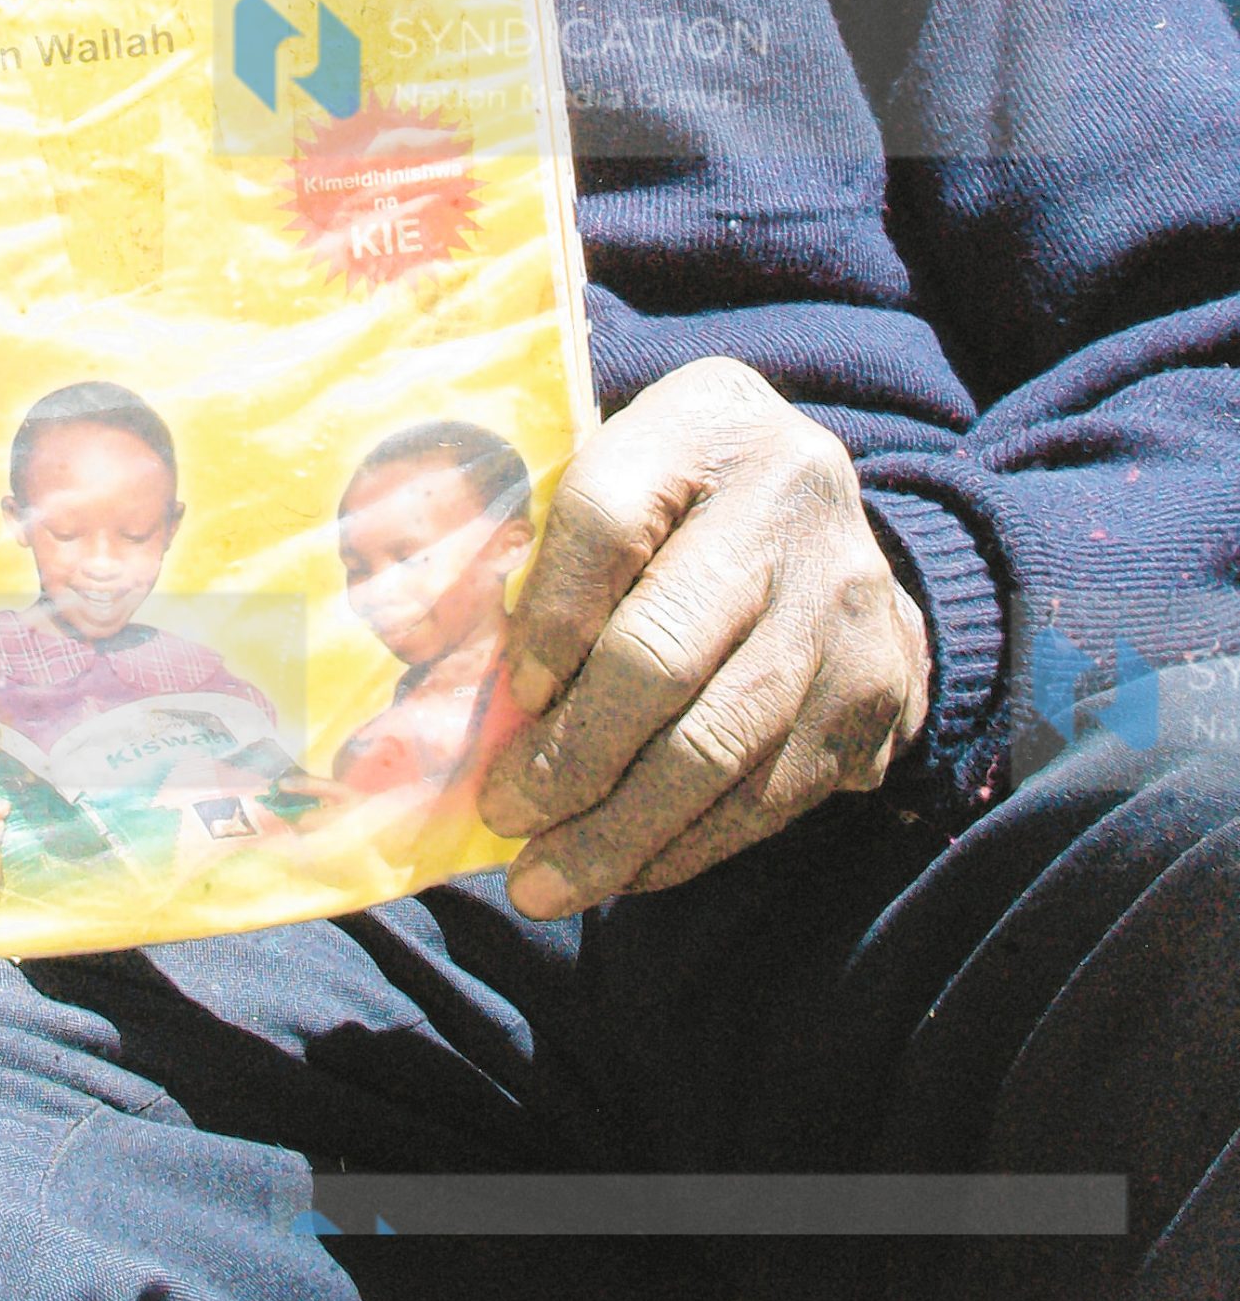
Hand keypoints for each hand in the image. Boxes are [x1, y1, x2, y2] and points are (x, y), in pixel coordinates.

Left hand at [480, 357, 930, 914]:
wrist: (824, 522)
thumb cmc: (672, 498)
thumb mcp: (610, 470)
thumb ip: (530, 540)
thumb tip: (425, 652)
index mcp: (702, 420)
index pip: (606, 519)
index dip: (548, 617)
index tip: (508, 697)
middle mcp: (791, 497)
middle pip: (663, 650)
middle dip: (572, 757)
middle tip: (504, 816)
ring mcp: (844, 598)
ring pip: (720, 745)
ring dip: (620, 831)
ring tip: (545, 880)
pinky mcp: (876, 688)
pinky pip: (770, 794)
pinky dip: (686, 846)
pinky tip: (624, 867)